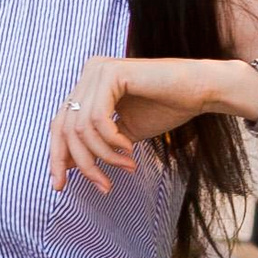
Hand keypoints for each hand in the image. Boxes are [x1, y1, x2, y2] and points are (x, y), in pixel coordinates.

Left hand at [48, 57, 247, 192]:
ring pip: (81, 128)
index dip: (57, 156)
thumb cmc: (166, 109)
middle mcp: (89, 73)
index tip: (60, 186)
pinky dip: (112, 141)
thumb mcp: (122, 135)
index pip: (60, 125)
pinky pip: (98, 118)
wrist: (200, 91)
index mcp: (88, 86)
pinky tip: (130, 148)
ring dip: (104, 156)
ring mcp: (98, 70)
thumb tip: (67, 166)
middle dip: (81, 163)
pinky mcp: (111, 73)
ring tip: (128, 166)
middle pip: (65, 128)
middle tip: (103, 186)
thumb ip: (95, 146)